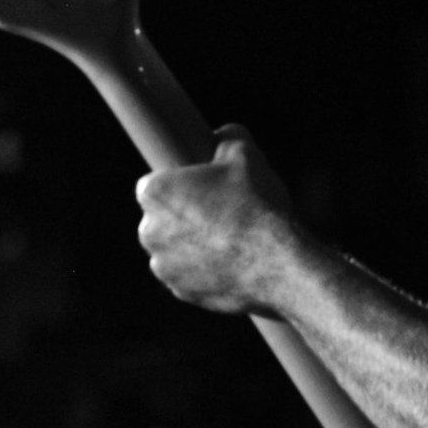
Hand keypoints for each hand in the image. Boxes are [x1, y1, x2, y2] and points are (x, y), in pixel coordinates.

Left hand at [135, 127, 305, 315]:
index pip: (152, 184)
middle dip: (181, 216)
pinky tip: (228, 262)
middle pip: (159, 219)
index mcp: (155, 193)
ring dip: (189, 245)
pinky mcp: (180, 292)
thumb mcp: (246, 153)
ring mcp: (162, 266)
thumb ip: (226, 137)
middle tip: (217, 212)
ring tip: (226, 238)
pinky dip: (201, 270)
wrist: (278, 262)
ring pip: (171, 249)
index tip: (197, 188)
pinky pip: (186, 276)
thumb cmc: (257, 205)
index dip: (176, 184)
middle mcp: (149, 231)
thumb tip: (220, 135)